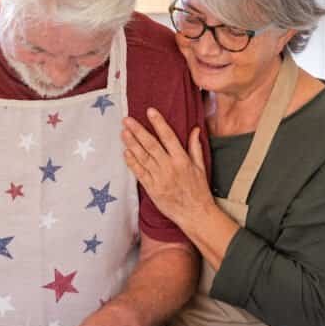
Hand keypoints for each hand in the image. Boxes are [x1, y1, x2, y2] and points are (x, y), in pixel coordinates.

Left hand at [121, 108, 211, 226]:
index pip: (168, 137)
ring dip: (131, 144)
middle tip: (127, 120)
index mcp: (182, 160)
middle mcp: (169, 167)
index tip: (150, 111)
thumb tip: (194, 129)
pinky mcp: (151, 189)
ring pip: (142, 157)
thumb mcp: (201, 167)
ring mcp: (159, 178)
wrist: (195, 214)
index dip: (158, 123)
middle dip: (138, 131)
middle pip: (151, 145)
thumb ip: (195, 147)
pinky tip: (126, 152)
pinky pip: (139, 173)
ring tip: (123, 132)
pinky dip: (132, 162)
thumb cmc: (199, 190)